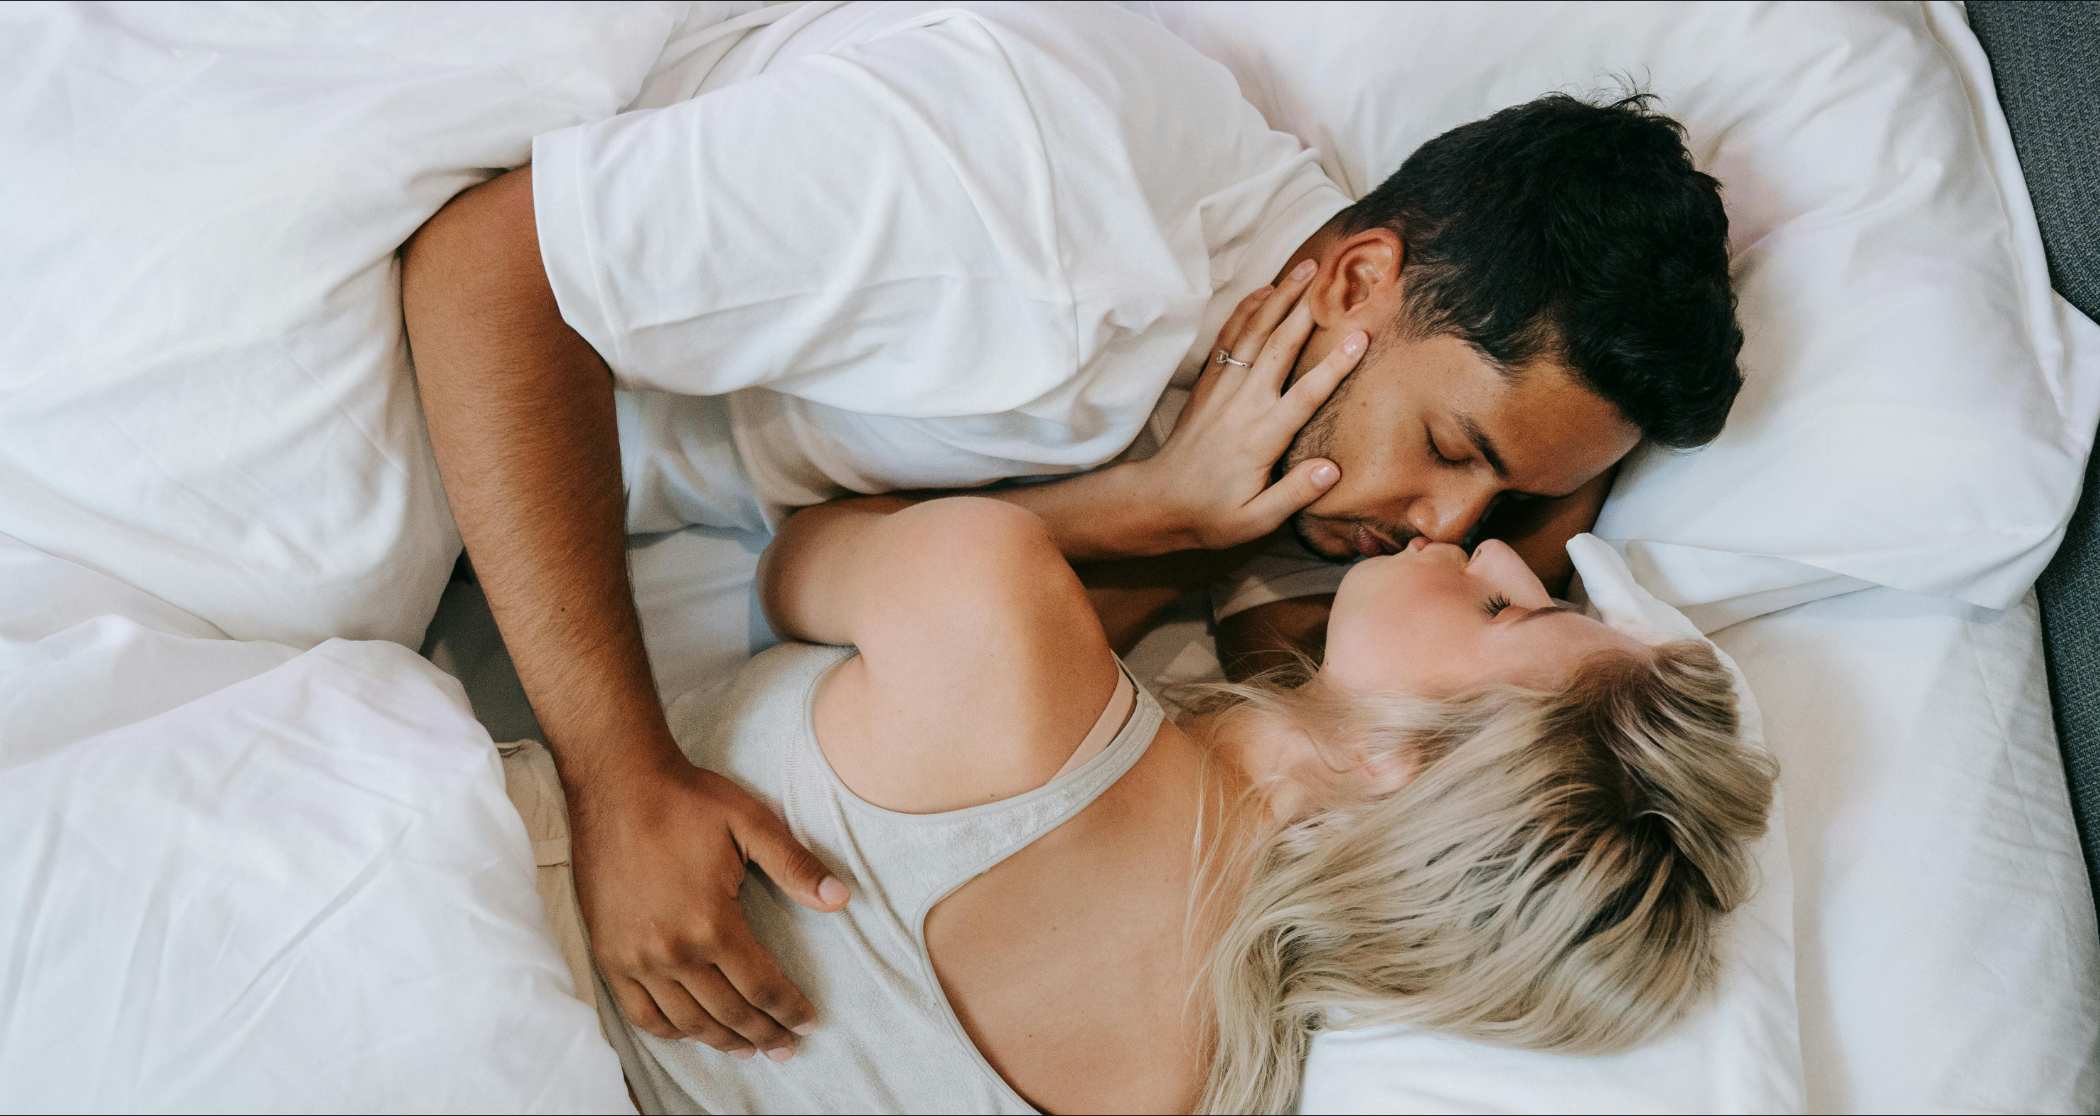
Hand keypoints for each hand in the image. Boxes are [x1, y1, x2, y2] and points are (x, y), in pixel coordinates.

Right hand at [568, 756, 848, 1060]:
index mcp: (712, 924)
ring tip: (748, 1049)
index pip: (762, 986)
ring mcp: (636, 958)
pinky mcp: (609, 954)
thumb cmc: (688, 800)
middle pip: (729, 1012)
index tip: (808, 1022)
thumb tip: (841, 899)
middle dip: (764, 1034)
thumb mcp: (753, 823)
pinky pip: (640, 1013)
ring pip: (687, 1021)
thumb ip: (796, 866)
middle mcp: (673, 951)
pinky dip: (669, 1031)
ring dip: (722, 1040)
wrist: (618, 784)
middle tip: (786, 1047)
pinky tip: (691, 1032)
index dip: (790, 1009)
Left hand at [1131, 262, 1366, 550]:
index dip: (1334, 366)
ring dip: (1279, 297)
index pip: (1305, 396)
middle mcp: (1243, 405)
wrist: (1159, 501)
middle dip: (1305, 309)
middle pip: (1278, 347)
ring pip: (1254, 333)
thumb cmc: (1213, 515)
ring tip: (1304, 268)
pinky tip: (1264, 290)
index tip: (1360, 336)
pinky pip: (1228, 338)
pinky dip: (1246, 310)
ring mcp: (1223, 390)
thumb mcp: (1256, 521)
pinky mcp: (1208, 385)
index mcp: (1261, 438)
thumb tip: (1333, 469)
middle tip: (1330, 276)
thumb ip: (1295, 494)